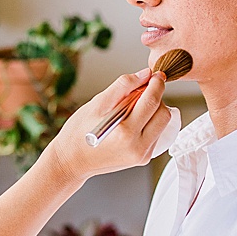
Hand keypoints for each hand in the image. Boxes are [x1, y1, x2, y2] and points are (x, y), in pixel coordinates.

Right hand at [43, 69, 170, 182]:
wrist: (72, 161)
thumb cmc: (78, 133)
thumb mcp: (97, 104)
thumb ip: (123, 86)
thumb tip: (145, 74)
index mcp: (125, 132)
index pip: (152, 102)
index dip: (157, 84)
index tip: (156, 75)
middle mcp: (138, 147)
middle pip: (164, 114)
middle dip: (157, 98)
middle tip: (141, 92)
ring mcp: (142, 155)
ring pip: (163, 124)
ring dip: (154, 111)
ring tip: (133, 108)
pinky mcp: (143, 158)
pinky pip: (156, 134)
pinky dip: (150, 123)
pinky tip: (132, 121)